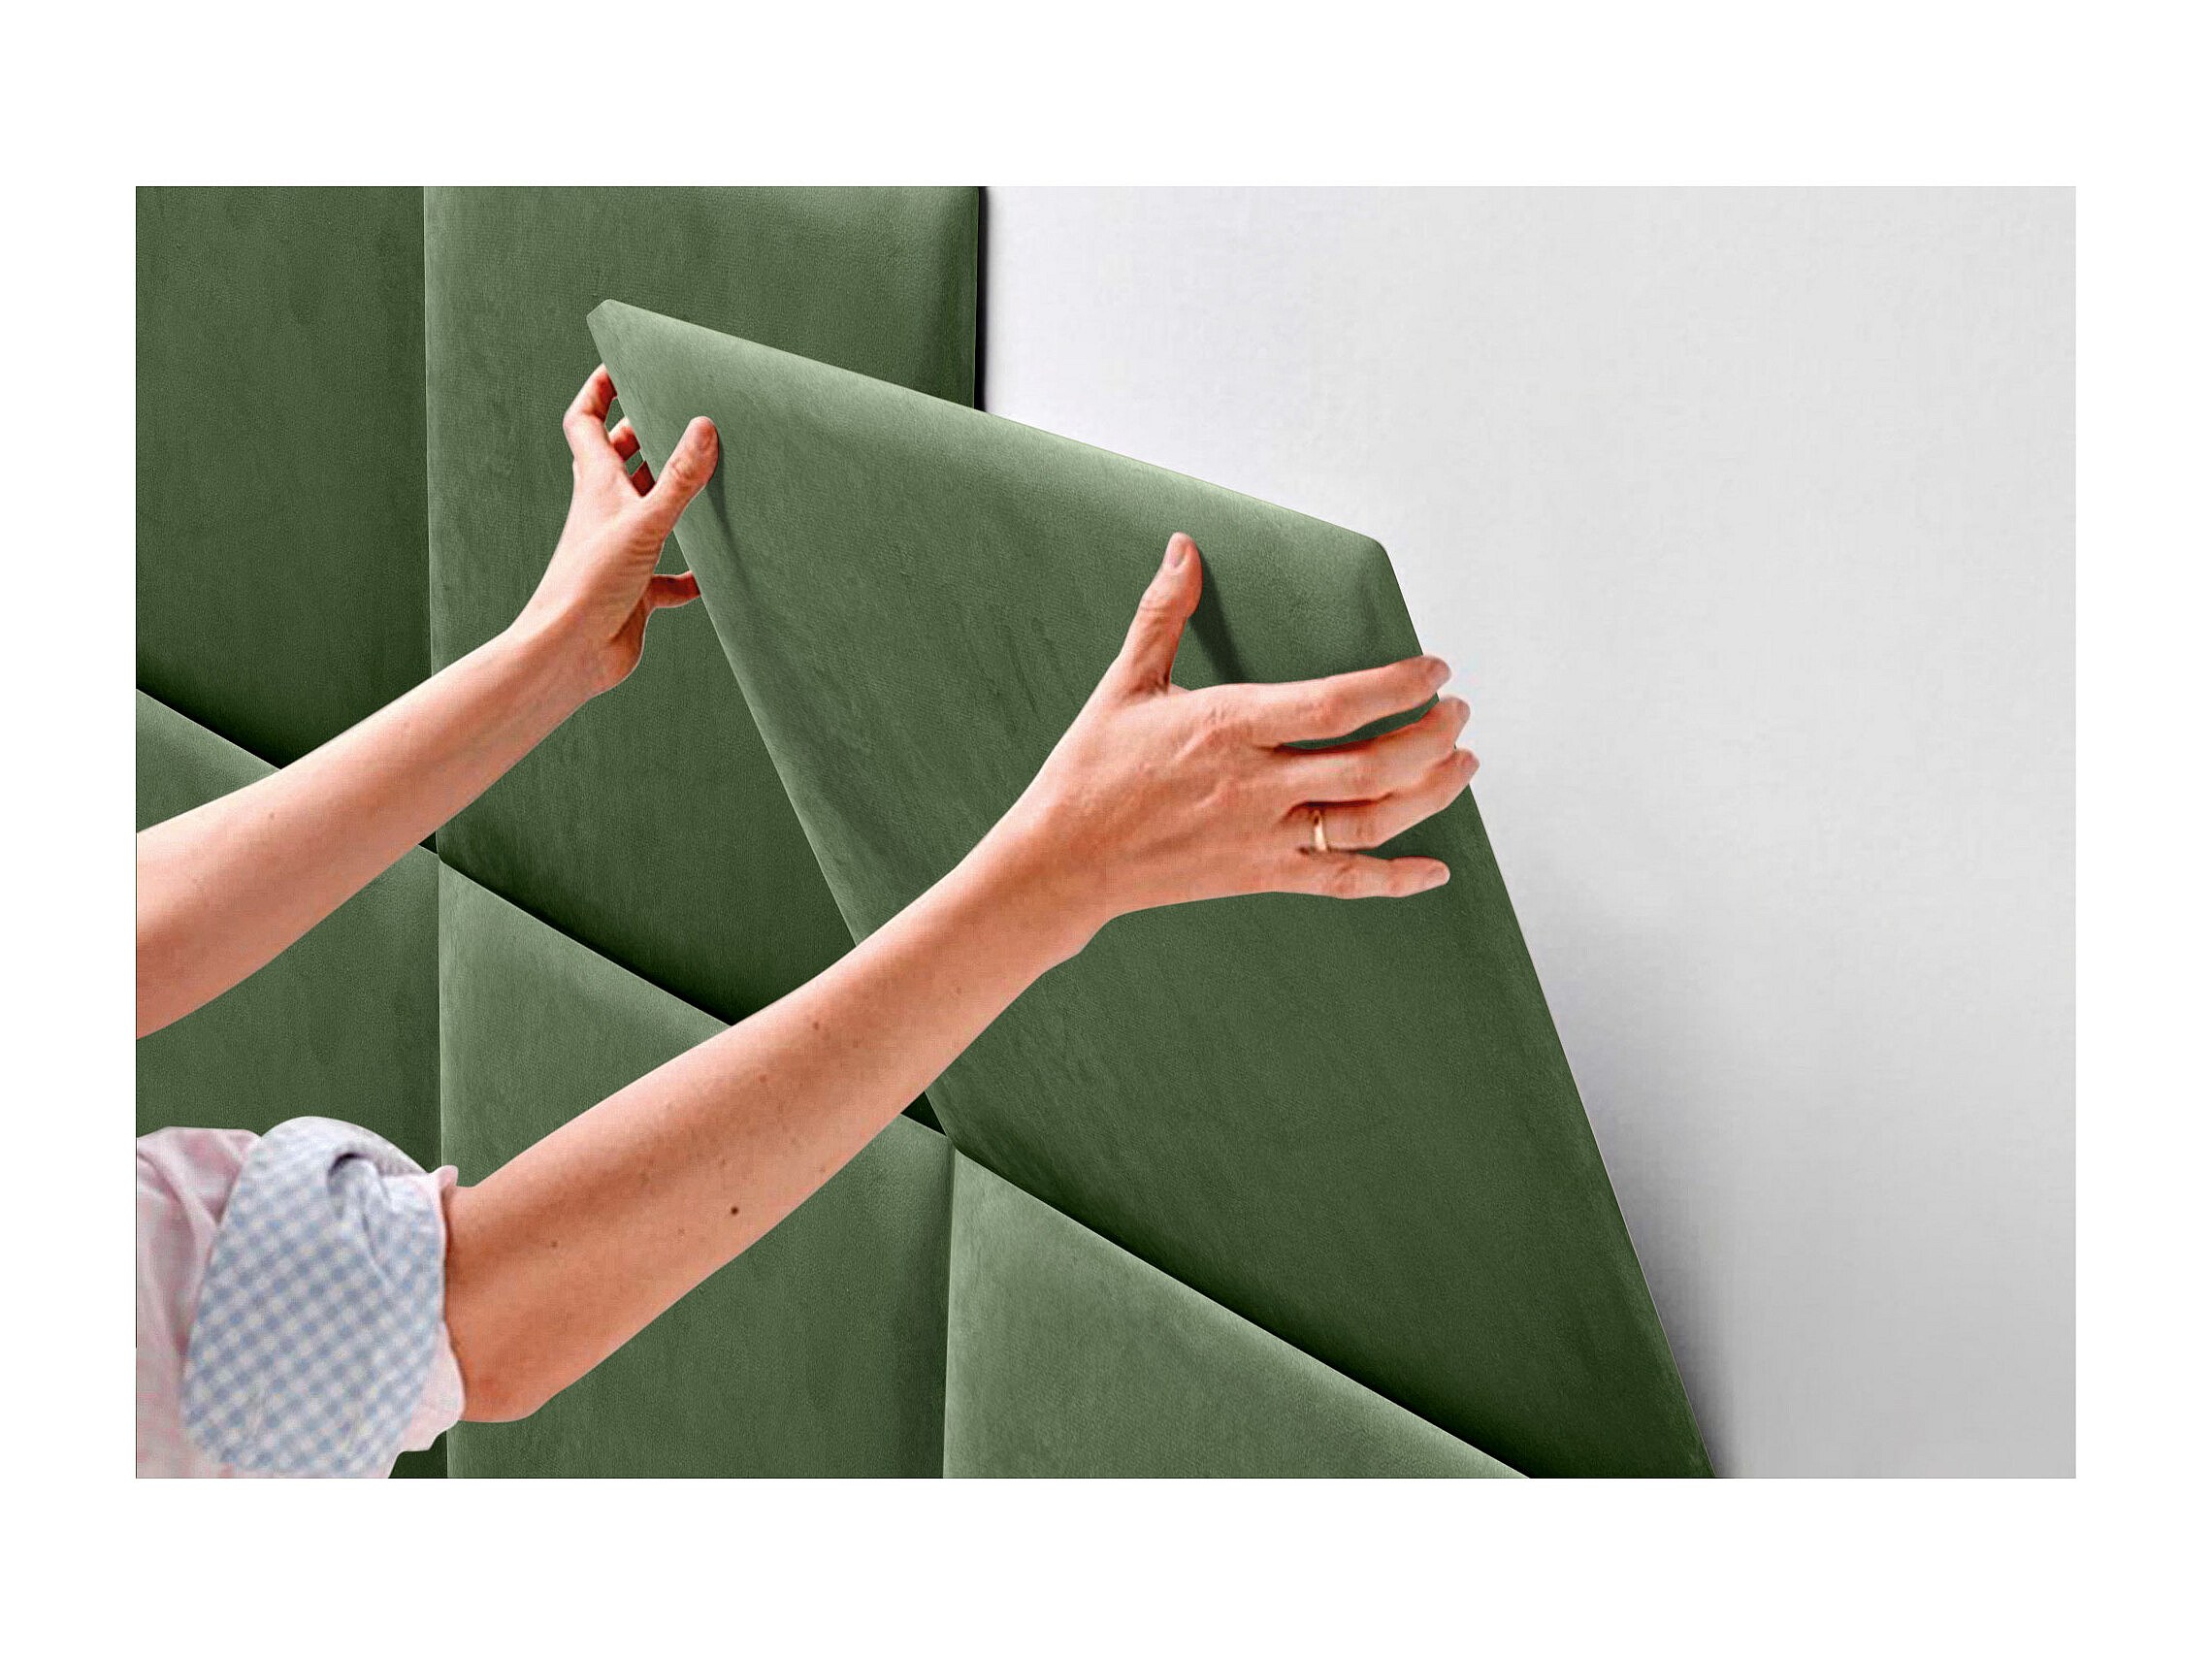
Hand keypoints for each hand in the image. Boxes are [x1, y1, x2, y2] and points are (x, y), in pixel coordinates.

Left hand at [514, 365, 719, 695]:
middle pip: (621, 462)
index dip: (600, 390)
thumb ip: (677, 478)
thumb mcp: (643, 522)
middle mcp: (605, 514)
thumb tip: (705, 426)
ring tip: (708, 480)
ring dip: (672, 498)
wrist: (569, 653)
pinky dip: (691, 573)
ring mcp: (621, 552)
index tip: (622, 365)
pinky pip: (669, 578)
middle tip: (677, 415)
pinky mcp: (636, 592)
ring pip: (649, 514)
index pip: (587, 422)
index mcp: (597, 486)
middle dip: (644, 436)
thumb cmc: (589, 584)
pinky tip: (713, 573)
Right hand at [985, 533, 1474, 952]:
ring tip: (1463, 765)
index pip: (1333, 705)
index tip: (1433, 668)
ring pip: (1369, 823)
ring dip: (1429, 795)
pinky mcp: (1261, 875)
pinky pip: (1341, 882)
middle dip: (1430, 738)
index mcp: (1229, 727)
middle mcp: (1255, 785)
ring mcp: (1262, 836)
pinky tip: (1436, 870)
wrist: (1063, 860)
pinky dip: (1395, 880)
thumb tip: (1183, 549)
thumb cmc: (1091, 771)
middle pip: (1370, 767)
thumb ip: (1164, 614)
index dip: (1395, 687)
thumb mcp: (1125, 684)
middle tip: (1459, 713)